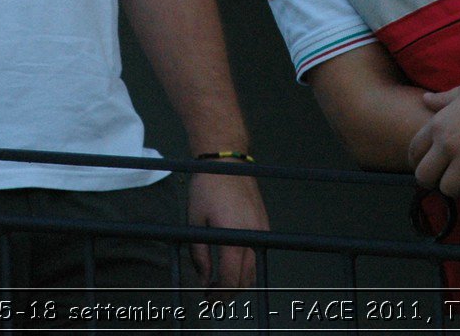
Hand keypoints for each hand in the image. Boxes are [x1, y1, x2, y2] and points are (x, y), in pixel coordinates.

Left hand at [187, 170, 268, 288]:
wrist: (227, 162)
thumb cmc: (207, 188)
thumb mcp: (195, 222)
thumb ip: (200, 255)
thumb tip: (204, 278)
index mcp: (233, 239)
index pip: (230, 280)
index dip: (219, 294)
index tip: (208, 299)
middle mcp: (252, 237)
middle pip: (246, 279)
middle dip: (229, 292)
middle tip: (212, 295)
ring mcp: (261, 230)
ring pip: (254, 268)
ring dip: (240, 280)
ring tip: (221, 282)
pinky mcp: (264, 223)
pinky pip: (258, 253)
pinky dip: (247, 264)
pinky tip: (232, 263)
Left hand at [409, 73, 459, 200]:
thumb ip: (442, 99)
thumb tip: (425, 98)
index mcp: (438, 123)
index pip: (414, 150)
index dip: (417, 162)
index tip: (429, 166)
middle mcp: (447, 143)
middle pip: (424, 176)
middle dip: (433, 181)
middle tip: (446, 179)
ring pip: (447, 189)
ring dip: (457, 189)